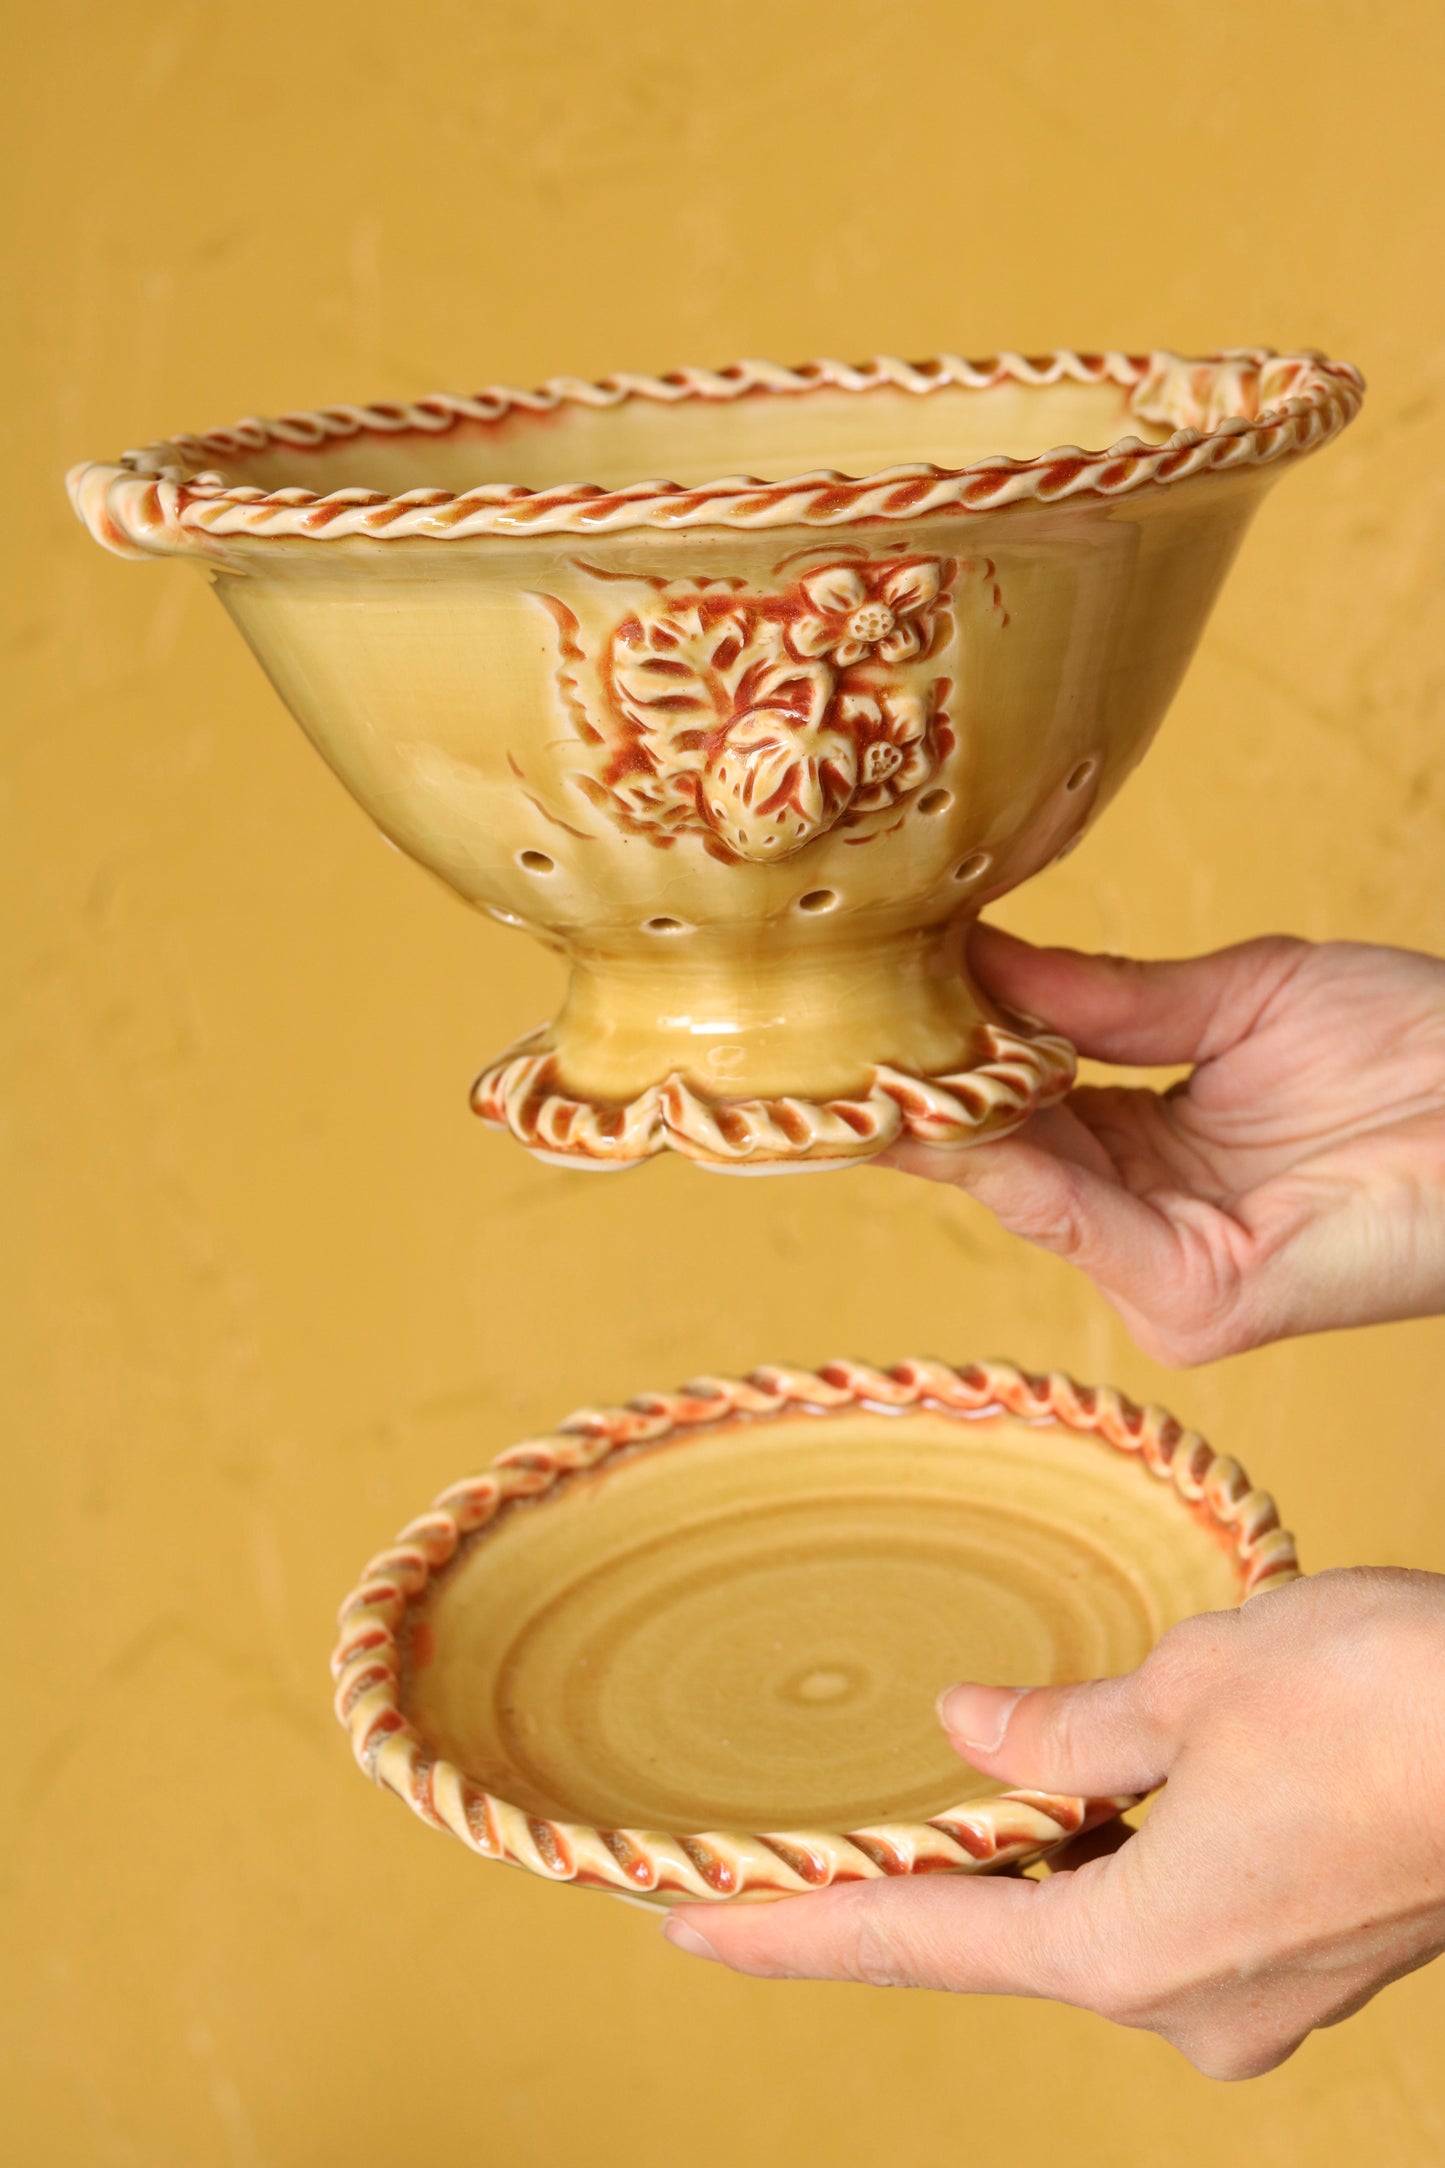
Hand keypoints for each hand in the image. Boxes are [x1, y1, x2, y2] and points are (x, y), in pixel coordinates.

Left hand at [663, 1570, 1444, 2079]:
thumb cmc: (1388, 1706)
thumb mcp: (1194, 1684)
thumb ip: (1065, 1725)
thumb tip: (971, 1734)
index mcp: (1132, 1950)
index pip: (916, 1939)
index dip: (787, 1929)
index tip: (685, 1922)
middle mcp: (1186, 2006)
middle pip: (1013, 1928)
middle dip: (941, 1862)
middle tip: (840, 1813)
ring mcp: (1257, 2000)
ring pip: (1102, 1914)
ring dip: (1050, 1844)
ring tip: (1006, 1759)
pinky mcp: (1313, 1965)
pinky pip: (1175, 1913)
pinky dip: (1125, 1851)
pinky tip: (1120, 1781)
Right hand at [882, 929, 1444, 1364]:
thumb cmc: (1421, 1044)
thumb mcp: (1240, 996)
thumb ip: (1107, 996)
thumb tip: (977, 956)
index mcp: (1151, 1139)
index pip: (1018, 1101)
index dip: (942, 1051)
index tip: (856, 998)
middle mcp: (1146, 1213)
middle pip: (1000, 1151)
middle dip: (910, 1087)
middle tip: (813, 1021)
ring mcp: (1166, 1266)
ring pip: (1021, 1188)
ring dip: (935, 1119)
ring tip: (848, 1049)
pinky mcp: (1198, 1298)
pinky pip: (1076, 1221)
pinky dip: (1003, 1160)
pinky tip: (939, 1100)